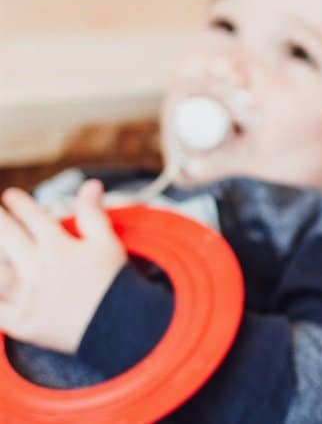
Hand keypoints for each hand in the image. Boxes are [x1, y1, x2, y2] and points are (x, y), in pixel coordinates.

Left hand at [0, 181, 127, 353]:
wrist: (121, 326)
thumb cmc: (115, 282)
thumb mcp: (108, 242)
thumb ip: (93, 213)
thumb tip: (91, 184)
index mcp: (57, 247)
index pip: (32, 218)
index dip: (19, 204)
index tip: (11, 195)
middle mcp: (36, 269)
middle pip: (6, 238)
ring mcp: (26, 296)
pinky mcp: (22, 323)